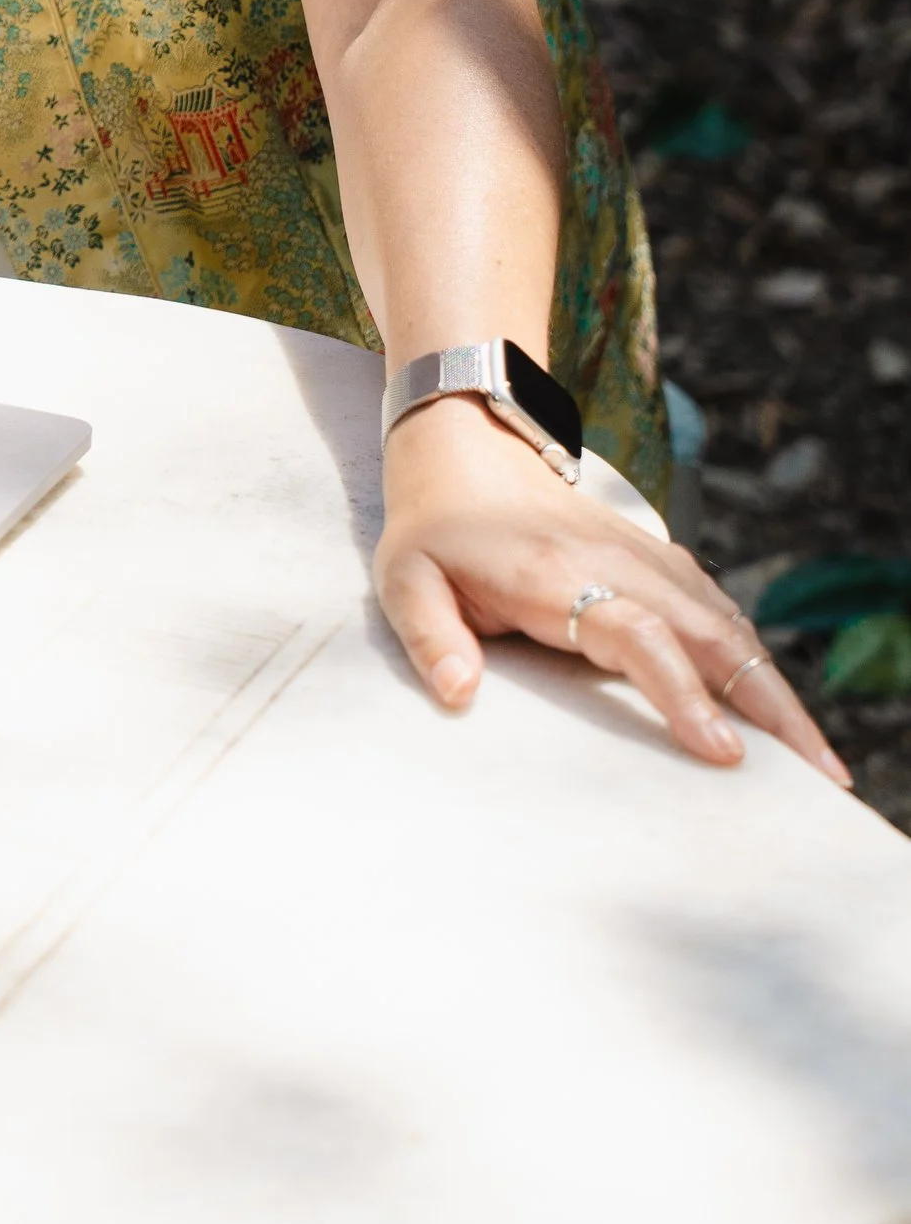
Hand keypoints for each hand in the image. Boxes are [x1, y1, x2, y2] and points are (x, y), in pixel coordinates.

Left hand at [376, 398, 849, 786]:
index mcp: (557, 574)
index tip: (722, 750)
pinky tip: (780, 708)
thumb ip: (429, 635)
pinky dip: (757, 659)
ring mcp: (645, 558)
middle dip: (769, 705)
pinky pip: (720, 611)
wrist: (466, 446)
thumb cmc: (434, 528)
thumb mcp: (404, 577)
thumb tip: (457, 692)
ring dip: (775, 687)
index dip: (682, 692)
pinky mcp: (658, 561)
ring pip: (729, 624)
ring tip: (818, 758)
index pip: (638, 636)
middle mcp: (617, 563)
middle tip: (820, 777)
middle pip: (711, 634)